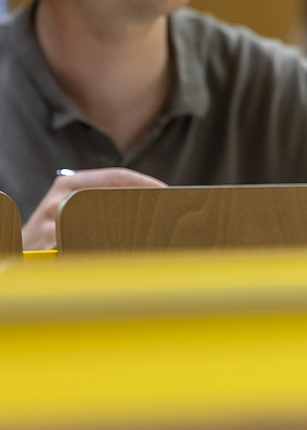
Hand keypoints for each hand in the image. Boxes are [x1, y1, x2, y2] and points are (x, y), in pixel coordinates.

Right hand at [21, 168, 167, 250]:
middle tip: (168, 213)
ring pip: (106, 220)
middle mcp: (61, 198)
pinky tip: (126, 252)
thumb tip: (148, 199)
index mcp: (69, 183)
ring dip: (133, 227)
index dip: (147, 183)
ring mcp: (55, 221)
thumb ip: (97, 198)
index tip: (169, 192)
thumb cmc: (50, 231)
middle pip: (116, 195)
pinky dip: (111, 247)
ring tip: (155, 233)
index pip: (118, 176)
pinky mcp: (50, 245)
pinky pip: (89, 243)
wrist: (15, 252)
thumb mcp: (70, 206)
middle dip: (145, 204)